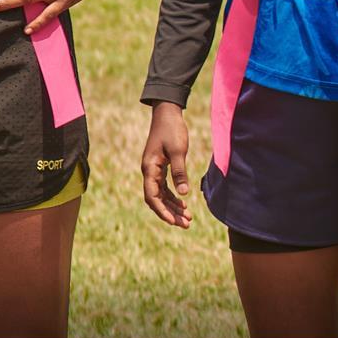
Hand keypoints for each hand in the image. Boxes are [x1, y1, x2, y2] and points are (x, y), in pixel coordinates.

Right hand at [142, 102, 192, 226]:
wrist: (167, 113)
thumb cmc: (172, 130)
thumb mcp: (178, 151)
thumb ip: (180, 172)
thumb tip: (184, 194)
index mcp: (150, 168)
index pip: (152, 196)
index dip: (163, 211)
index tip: (174, 222)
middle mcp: (149, 171)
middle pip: (156, 199)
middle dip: (170, 213)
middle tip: (186, 224)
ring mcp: (154, 169)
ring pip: (161, 194)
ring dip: (172, 207)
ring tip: (188, 218)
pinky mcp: (160, 166)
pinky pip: (164, 187)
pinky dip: (173, 197)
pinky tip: (183, 204)